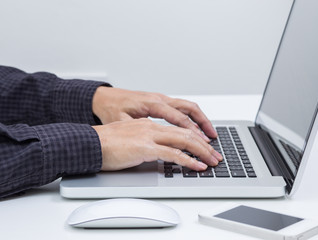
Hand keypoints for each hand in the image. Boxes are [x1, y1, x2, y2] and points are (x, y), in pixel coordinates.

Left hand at [92, 87, 216, 140]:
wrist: (104, 98)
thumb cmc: (111, 108)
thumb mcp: (121, 121)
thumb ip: (137, 129)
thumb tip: (152, 140)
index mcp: (152, 103)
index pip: (177, 117)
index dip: (191, 131)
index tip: (201, 142)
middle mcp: (160, 99)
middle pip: (189, 109)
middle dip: (203, 124)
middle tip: (213, 140)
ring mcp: (161, 99)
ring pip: (188, 107)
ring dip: (201, 120)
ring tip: (210, 134)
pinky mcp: (161, 102)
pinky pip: (182, 108)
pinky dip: (192, 118)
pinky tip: (196, 128)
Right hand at [93, 119, 222, 170]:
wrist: (89, 143)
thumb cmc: (105, 143)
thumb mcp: (129, 138)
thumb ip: (144, 141)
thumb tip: (156, 151)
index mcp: (148, 123)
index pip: (178, 128)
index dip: (194, 137)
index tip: (204, 146)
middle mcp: (152, 126)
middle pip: (186, 132)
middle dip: (204, 145)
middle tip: (215, 154)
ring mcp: (149, 135)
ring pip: (184, 140)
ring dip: (202, 152)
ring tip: (212, 161)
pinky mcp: (146, 147)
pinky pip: (173, 153)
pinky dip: (188, 160)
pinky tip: (197, 166)